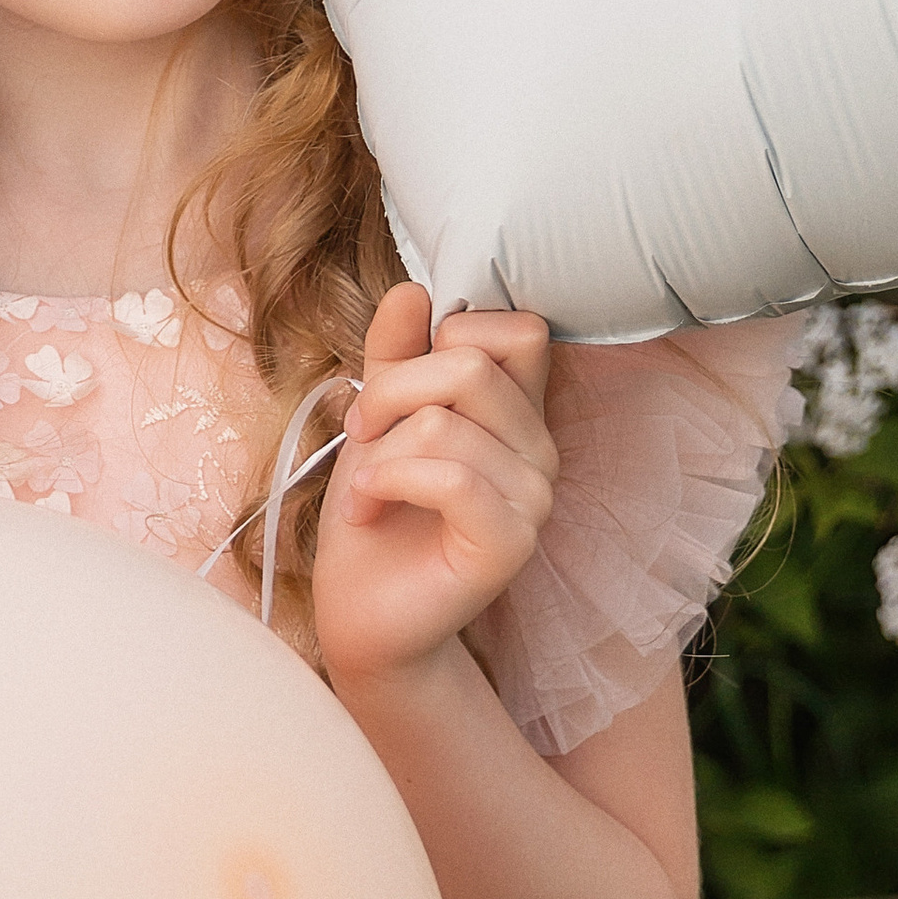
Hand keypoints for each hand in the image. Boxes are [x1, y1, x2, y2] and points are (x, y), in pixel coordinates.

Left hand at [311, 285, 554, 695]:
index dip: (447, 333)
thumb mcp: (377, 415)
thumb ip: (395, 353)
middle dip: (391, 390)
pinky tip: (369, 505)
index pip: (518, 328)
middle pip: (469, 364)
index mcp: (516, 410)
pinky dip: (389, 482)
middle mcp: (538, 448)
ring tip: (367, 486)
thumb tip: (413, 290)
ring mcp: (533, 499)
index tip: (395, 381)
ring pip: (445, 423)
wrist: (360, 608)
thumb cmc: (376, 509)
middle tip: (361, 433)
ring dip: (380, 451)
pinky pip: (452, 478)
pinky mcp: (511, 543)